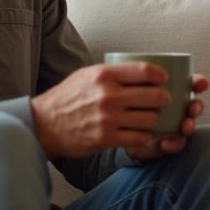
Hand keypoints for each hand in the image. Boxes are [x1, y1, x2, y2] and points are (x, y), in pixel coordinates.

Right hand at [31, 62, 172, 157]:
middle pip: (155, 96)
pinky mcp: (106, 138)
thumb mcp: (87, 74)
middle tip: (163, 100)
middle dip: (164, 98)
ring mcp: (108, 118)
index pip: (145, 71)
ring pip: (150, 119)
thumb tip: (142, 71)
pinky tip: (140, 132)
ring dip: (155, 119)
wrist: (44, 124)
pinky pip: (139, 137)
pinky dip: (144, 135)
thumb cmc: (67, 97)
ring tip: (150, 117)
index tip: (164, 79)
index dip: (161, 75)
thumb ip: (112, 72)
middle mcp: (108, 95)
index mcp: (104, 74)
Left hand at [123, 74, 209, 161]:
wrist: (121, 132)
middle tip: (192, 109)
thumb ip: (135, 78)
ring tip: (185, 126)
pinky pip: (177, 143)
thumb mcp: (131, 88)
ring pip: (189, 124)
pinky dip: (174, 143)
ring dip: (190, 125)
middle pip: (194, 104)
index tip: (202, 83)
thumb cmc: (129, 104)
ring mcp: (175, 125)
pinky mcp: (169, 141)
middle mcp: (178, 108)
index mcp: (173, 91)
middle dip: (197, 106)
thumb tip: (135, 66)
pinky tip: (165, 143)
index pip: (190, 84)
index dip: (199, 83)